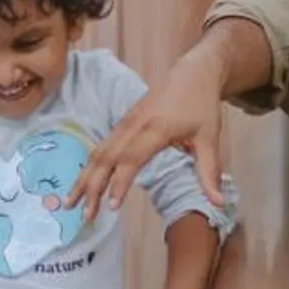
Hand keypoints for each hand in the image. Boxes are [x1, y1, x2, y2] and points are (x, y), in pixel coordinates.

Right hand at [71, 44, 228, 226]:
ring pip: (98, 153)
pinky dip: (89, 167)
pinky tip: (82, 184)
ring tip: (70, 204)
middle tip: (84, 216)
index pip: (131, 158)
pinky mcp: (122, 124)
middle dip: (92, 187)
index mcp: (156, 128)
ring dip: (83, 179)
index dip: (119, 183)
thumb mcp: (210, 138)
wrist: (193, 72)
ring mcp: (125, 123)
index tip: (112, 207)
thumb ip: (209, 172)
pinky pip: (101, 147)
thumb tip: (218, 203)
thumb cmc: (202, 105)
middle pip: (106, 158)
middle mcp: (134, 125)